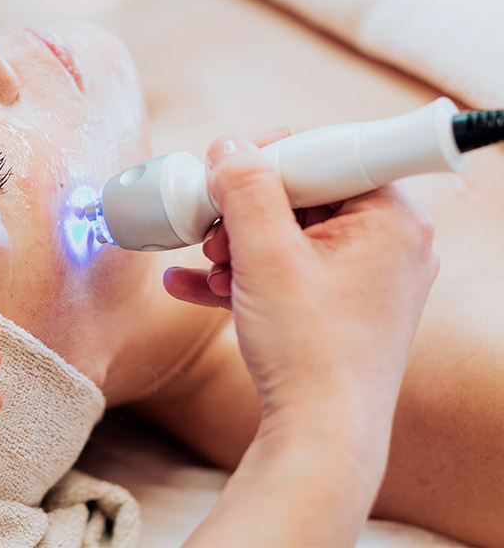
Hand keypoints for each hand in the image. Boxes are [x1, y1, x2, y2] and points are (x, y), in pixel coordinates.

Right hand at [166, 132, 437, 445]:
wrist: (320, 436)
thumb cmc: (308, 348)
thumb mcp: (266, 255)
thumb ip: (245, 189)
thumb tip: (228, 147)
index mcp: (390, 218)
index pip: (326, 154)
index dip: (268, 158)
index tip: (224, 171)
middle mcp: (388, 243)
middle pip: (304, 195)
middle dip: (245, 212)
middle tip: (211, 228)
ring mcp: (366, 277)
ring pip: (291, 235)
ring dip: (239, 245)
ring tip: (209, 265)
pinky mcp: (343, 305)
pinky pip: (290, 271)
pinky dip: (247, 274)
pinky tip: (192, 283)